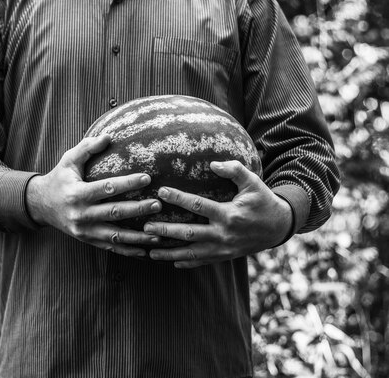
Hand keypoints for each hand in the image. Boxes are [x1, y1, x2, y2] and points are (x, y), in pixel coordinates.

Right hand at [26, 135, 161, 257]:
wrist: (40, 205)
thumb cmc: (59, 178)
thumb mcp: (68, 160)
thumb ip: (87, 147)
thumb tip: (109, 136)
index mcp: (77, 193)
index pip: (106, 188)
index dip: (127, 183)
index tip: (147, 178)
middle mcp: (80, 214)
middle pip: (114, 213)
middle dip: (137, 209)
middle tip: (158, 204)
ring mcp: (84, 230)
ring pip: (115, 236)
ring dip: (137, 237)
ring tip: (157, 235)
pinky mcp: (87, 240)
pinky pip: (110, 247)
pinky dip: (128, 250)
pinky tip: (145, 251)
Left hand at [145, 160, 292, 267]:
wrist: (279, 227)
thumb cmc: (263, 201)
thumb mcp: (253, 182)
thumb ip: (234, 170)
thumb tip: (213, 163)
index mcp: (229, 214)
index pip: (198, 205)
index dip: (179, 198)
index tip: (161, 192)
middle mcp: (223, 234)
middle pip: (189, 233)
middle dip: (166, 231)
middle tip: (145, 228)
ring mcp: (223, 248)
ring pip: (192, 252)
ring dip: (170, 253)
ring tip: (150, 252)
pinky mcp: (225, 256)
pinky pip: (202, 262)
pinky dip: (186, 263)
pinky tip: (171, 262)